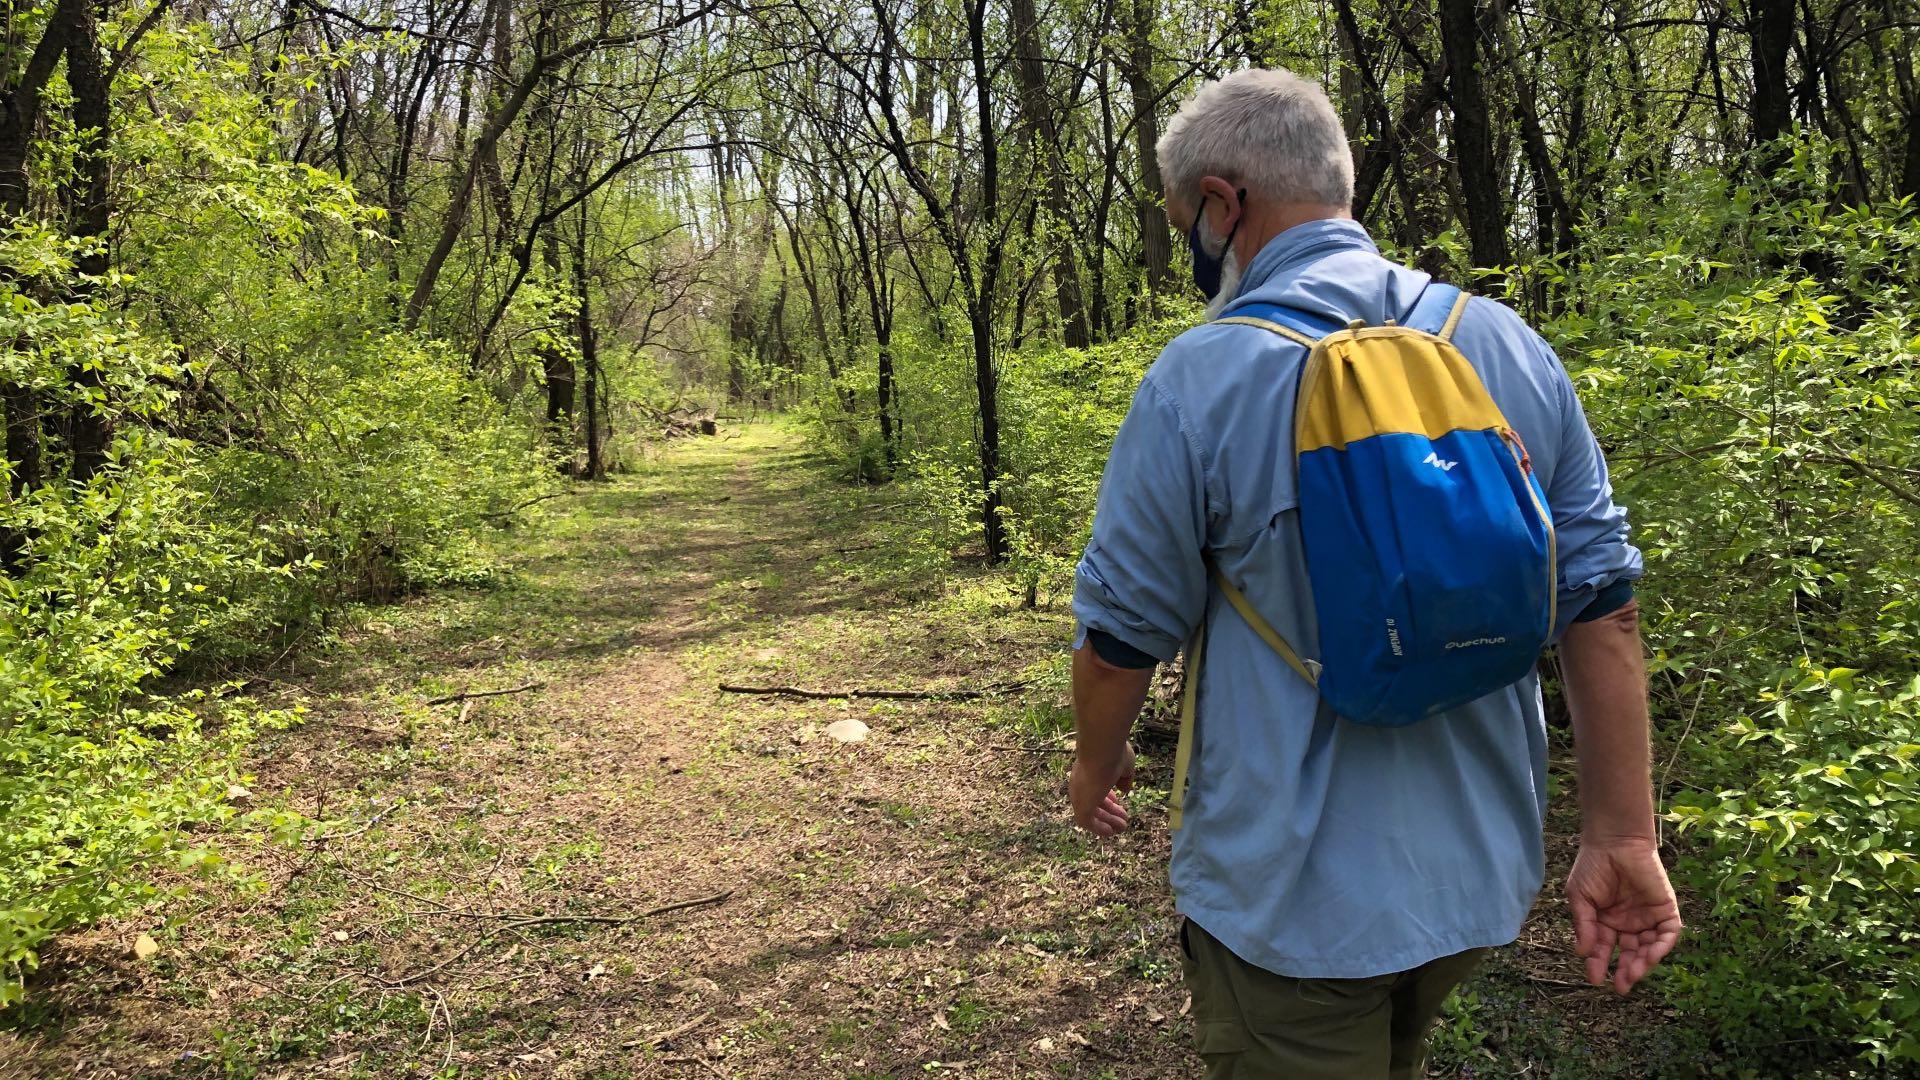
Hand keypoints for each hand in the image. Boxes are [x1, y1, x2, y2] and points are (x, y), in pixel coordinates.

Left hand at [1069, 742, 1134, 837]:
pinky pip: (1088, 822)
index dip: (1107, 796)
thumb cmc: (1113, 753)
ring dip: (1107, 821)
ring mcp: (1078, 795)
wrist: (1102, 751)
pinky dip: (1098, 828)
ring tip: (1123, 827)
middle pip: (1093, 802)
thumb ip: (1124, 778)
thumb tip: (1125, 790)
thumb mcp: (1124, 766)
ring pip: (1091, 813)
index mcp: (1088, 771)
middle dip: (1109, 811)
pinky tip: (1110, 832)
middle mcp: (1080, 784)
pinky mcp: (1081, 806)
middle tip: (1124, 818)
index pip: (1094, 787)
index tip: (1118, 802)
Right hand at [1566, 837, 1681, 993]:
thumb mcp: (1580, 898)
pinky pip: (1668, 934)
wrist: (1615, 841)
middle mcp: (1628, 923)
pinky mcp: (1665, 909)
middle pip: (1629, 953)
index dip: (1599, 964)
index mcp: (1606, 921)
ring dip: (1643, 963)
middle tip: (1621, 986)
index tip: (1595, 978)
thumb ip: (1584, 925)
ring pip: (1649, 948)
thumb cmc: (1593, 866)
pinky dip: (1662, 947)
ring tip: (1633, 974)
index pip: (1604, 948)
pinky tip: (1650, 957)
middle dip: (1625, 971)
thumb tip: (1583, 953)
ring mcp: (1648, 918)